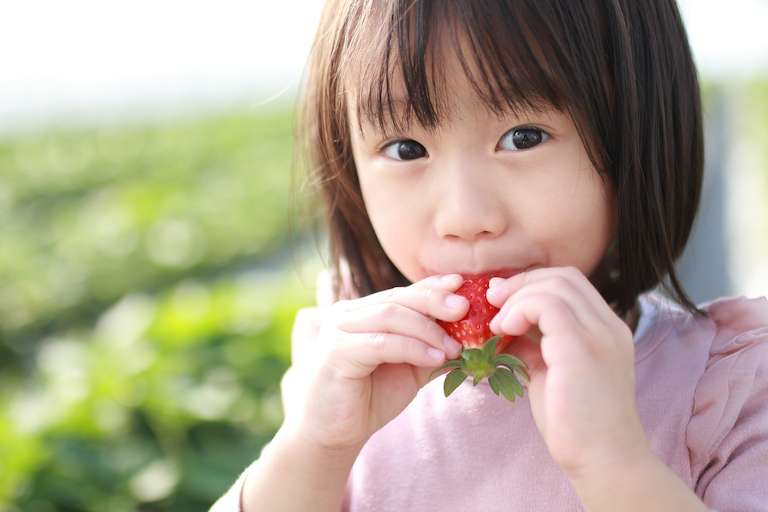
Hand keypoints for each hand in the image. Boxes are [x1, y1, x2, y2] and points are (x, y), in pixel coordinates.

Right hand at [292, 274, 467, 452]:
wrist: (335, 431)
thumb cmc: (371, 397)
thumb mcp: (410, 369)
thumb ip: (433, 349)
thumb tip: (474, 339)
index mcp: (363, 311)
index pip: (403, 291)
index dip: (433, 286)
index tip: (462, 283)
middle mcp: (347, 313)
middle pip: (398, 298)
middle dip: (435, 301)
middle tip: (465, 309)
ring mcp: (338, 329)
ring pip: (391, 316)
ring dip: (428, 330)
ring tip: (455, 347)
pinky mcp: (337, 352)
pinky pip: (382, 343)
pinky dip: (413, 348)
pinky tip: (434, 358)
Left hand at [486, 267, 646, 478]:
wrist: (603, 461)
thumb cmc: (575, 424)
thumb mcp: (551, 371)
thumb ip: (535, 343)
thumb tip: (504, 323)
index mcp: (606, 329)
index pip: (570, 283)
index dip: (532, 283)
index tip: (502, 300)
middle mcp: (609, 326)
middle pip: (563, 276)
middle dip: (521, 283)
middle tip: (491, 302)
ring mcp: (600, 334)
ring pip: (554, 285)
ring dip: (516, 297)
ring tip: (496, 325)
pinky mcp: (582, 348)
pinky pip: (547, 305)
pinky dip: (519, 309)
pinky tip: (504, 331)